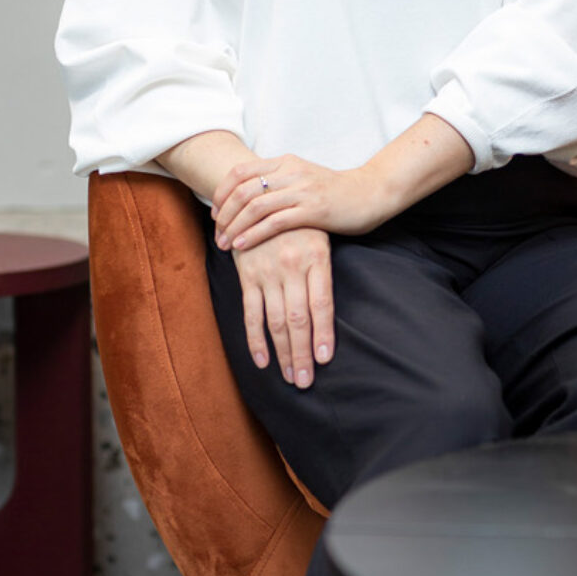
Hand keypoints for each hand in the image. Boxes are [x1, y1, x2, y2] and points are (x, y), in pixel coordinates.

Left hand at [212, 154, 389, 250]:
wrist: (371, 193)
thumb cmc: (334, 191)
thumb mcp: (302, 177)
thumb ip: (277, 182)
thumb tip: (248, 197)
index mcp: (284, 162)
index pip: (240, 172)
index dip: (221, 193)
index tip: (215, 214)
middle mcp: (290, 172)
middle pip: (242, 191)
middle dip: (224, 215)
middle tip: (216, 234)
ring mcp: (302, 191)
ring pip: (255, 207)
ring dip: (234, 228)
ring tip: (224, 244)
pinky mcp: (313, 211)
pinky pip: (274, 222)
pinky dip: (253, 234)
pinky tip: (243, 246)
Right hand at [230, 228, 334, 385]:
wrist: (262, 194)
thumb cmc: (301, 224)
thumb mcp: (320, 239)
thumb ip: (323, 275)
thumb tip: (328, 317)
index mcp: (317, 257)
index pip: (322, 304)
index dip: (323, 334)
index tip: (324, 360)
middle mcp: (292, 266)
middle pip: (299, 319)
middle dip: (302, 353)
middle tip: (305, 381)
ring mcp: (268, 272)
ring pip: (276, 321)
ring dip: (283, 353)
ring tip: (291, 377)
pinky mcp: (248, 275)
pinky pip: (252, 312)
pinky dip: (256, 340)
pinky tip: (263, 361)